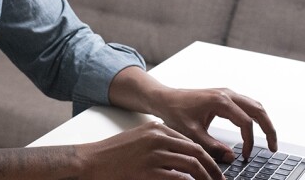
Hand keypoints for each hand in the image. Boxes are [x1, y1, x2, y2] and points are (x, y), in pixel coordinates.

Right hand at [80, 121, 224, 179]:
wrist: (90, 161)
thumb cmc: (113, 154)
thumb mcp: (139, 140)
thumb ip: (160, 144)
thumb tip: (182, 158)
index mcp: (157, 129)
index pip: (191, 142)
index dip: (206, 157)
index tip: (214, 169)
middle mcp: (158, 138)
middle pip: (196, 152)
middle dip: (213, 168)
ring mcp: (154, 155)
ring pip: (192, 166)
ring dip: (207, 178)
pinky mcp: (149, 172)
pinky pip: (179, 179)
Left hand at [154, 87, 277, 162]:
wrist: (165, 99)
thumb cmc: (175, 113)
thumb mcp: (192, 134)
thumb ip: (212, 147)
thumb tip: (231, 157)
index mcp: (220, 101)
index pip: (246, 122)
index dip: (249, 141)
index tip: (245, 155)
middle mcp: (227, 94)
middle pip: (258, 110)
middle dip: (269, 129)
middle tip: (274, 148)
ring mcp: (227, 93)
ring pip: (254, 105)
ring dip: (264, 122)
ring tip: (269, 140)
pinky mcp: (224, 96)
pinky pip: (247, 104)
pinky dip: (255, 117)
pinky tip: (255, 129)